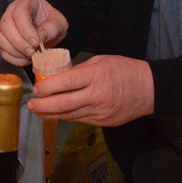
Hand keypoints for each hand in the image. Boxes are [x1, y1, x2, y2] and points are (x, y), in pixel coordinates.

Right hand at [0, 0, 67, 65]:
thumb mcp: (58, 23)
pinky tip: (26, 58)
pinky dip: (14, 58)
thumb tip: (39, 37)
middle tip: (33, 52)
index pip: (19, 13)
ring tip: (31, 55)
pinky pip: (2, 50)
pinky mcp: (4, 39)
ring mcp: (5, 25)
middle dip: (19, 42)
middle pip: (6, 25)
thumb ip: (50, 29)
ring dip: (15, 51)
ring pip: (0, 38)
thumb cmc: (52, 22)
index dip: (26, 29)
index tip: (36, 42)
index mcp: (26, 2)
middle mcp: (11, 12)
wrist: (49, 30)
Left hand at [29, 54, 153, 125]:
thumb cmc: (125, 70)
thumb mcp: (102, 60)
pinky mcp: (103, 121)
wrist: (150, 89)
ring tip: (37, 110)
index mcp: (96, 75)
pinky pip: (79, 119)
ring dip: (50, 114)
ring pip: (69, 115)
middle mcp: (97, 95)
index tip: (36, 89)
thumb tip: (58, 76)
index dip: (47, 87)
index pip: (66, 82)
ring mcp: (100, 111)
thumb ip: (79, 69)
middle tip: (31, 104)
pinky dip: (65, 117)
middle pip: (63, 104)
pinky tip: (55, 114)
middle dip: (43, 106)